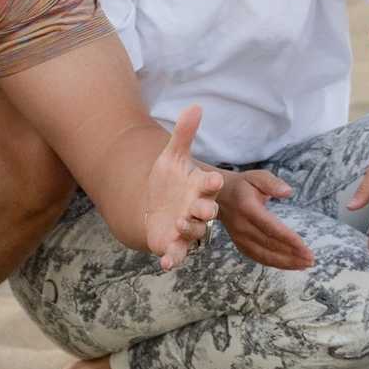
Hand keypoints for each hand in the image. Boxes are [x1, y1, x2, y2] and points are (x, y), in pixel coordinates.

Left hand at [142, 106, 224, 271]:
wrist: (154, 207)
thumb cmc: (169, 182)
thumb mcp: (172, 157)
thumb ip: (183, 135)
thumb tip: (195, 105)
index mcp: (199, 188)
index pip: (209, 184)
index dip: (211, 182)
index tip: (213, 178)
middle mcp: (197, 209)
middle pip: (206, 211)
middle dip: (206, 210)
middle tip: (206, 208)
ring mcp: (187, 228)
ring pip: (194, 231)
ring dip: (189, 229)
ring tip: (180, 223)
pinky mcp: (174, 245)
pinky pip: (177, 253)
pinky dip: (172, 259)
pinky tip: (166, 263)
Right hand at [216, 170, 314, 270]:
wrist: (218, 197)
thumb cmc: (243, 186)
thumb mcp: (257, 176)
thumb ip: (272, 183)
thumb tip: (288, 191)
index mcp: (247, 208)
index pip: (269, 226)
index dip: (286, 237)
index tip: (303, 245)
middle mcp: (242, 227)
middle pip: (269, 244)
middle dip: (291, 253)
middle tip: (311, 259)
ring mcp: (240, 239)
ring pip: (264, 255)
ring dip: (286, 262)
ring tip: (305, 264)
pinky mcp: (240, 246)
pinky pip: (259, 258)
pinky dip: (275, 264)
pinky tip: (291, 265)